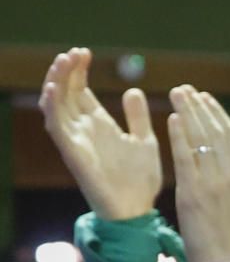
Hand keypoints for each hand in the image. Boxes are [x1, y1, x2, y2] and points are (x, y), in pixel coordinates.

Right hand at [38, 48, 162, 220]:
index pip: (81, 92)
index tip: (85, 52)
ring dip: (57, 82)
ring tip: (63, 61)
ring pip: (56, 105)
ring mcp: (76, 140)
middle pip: (66, 93)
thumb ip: (137, 117)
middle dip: (67, 71)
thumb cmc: (141, 179)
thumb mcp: (144, 141)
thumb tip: (132, 90)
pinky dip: (52, 107)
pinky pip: (56, 127)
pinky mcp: (72, 153)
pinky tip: (55, 89)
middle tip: (74, 52)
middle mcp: (84, 130)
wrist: (137, 209)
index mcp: (100, 125)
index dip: (79, 72)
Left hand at [167, 87, 229, 261]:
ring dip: (188, 114)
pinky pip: (186, 158)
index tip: (204, 99)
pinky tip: (172, 120)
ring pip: (201, 140)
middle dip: (200, 107)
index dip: (217, 115)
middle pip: (216, 132)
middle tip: (185, 89)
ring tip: (177, 95)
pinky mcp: (194, 194)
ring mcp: (215, 185)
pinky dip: (179, 137)